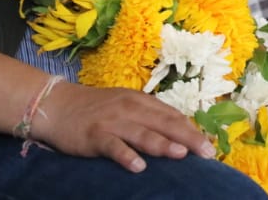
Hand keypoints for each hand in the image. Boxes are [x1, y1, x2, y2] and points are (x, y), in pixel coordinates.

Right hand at [31, 82, 215, 172]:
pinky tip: (138, 167)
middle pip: (164, 123)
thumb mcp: (126, 106)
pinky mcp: (94, 135)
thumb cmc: (96, 109)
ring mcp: (112, 121)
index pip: (172, 116)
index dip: (192, 130)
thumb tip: (180, 132)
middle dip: (188, 138)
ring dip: (162, 144)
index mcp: (141, 101)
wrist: (57, 105)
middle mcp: (130, 108)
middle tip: (207, 152)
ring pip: (142, 133)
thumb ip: (150, 117)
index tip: (210, 144)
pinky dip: (126, 156)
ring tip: (181, 155)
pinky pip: (113, 146)